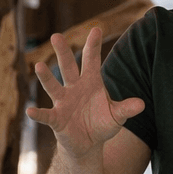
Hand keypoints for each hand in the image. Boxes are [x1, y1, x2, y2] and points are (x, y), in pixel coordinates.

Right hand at [25, 28, 144, 158]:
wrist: (87, 144)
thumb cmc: (101, 124)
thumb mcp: (117, 116)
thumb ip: (126, 109)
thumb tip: (141, 104)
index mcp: (90, 82)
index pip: (91, 60)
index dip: (93, 46)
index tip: (96, 29)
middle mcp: (74, 88)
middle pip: (68, 67)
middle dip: (63, 52)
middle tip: (56, 36)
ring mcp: (63, 102)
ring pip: (53, 86)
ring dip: (46, 77)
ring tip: (39, 65)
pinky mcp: (56, 119)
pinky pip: (46, 115)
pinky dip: (38, 113)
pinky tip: (31, 111)